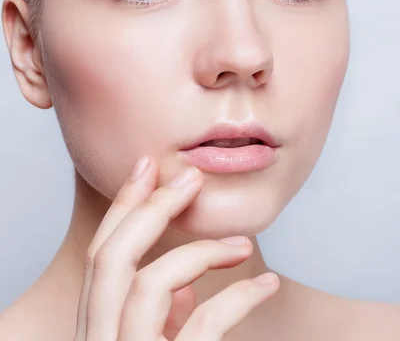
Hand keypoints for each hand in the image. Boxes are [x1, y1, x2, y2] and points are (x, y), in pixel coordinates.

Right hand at [74, 154, 279, 340]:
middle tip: (191, 177)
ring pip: (151, 283)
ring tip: (244, 244)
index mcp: (94, 331)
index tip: (146, 164)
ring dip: (202, 251)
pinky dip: (240, 297)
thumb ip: (160, 324)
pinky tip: (267, 286)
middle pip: (110, 258)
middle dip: (151, 208)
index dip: (122, 206)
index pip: (99, 257)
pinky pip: (204, 322)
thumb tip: (186, 293)